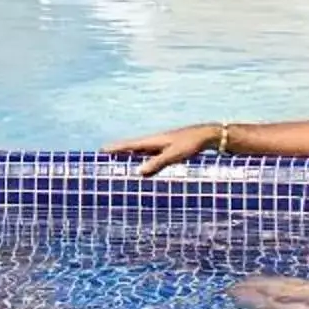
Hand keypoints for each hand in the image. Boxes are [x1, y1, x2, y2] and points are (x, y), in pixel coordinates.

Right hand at [103, 124, 218, 176]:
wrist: (207, 136)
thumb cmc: (190, 144)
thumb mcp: (173, 155)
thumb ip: (157, 163)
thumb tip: (138, 172)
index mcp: (153, 141)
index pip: (129, 144)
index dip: (115, 148)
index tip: (101, 150)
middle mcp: (154, 142)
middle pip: (132, 147)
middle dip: (118, 152)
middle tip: (104, 157)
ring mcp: (161, 145)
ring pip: (141, 152)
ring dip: (129, 156)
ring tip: (118, 162)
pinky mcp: (168, 150)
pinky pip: (150, 156)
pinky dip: (142, 160)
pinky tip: (143, 166)